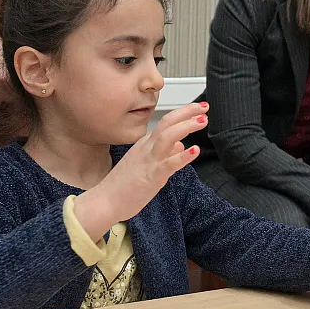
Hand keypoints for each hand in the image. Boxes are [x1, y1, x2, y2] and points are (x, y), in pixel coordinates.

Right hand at [73, 103, 208, 239]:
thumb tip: (181, 145)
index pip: (166, 122)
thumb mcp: (146, 164)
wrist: (104, 202)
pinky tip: (195, 150)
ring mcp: (149, 160)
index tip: (199, 108)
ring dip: (186, 127)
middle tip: (204, 106)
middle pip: (167, 123)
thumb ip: (165, 153)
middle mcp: (147, 148)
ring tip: (202, 121)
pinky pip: (169, 163)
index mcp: (145, 144)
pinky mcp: (151, 176)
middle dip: (187, 112)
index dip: (184, 113)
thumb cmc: (123, 185)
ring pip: (167, 137)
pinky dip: (183, 156)